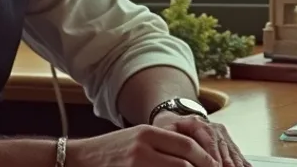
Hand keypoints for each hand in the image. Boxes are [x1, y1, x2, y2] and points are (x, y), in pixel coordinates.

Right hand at [68, 124, 217, 166]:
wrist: (79, 158)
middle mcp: (142, 147)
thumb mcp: (138, 138)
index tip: (217, 166)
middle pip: (183, 163)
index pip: (186, 145)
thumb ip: (163, 144)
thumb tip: (193, 157)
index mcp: (148, 133)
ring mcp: (135, 164)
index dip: (206, 158)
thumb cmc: (112, 150)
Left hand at [152, 112, 250, 166]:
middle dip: (224, 164)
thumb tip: (176, 154)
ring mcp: (223, 134)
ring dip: (234, 163)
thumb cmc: (171, 129)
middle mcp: (213, 127)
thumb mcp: (166, 131)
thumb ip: (171, 140)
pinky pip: (237, 153)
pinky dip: (241, 162)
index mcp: (197, 123)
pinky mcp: (228, 141)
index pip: (208, 141)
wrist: (177, 118)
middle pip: (222, 148)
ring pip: (231, 151)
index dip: (211, 157)